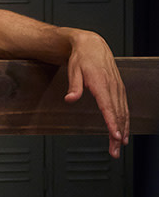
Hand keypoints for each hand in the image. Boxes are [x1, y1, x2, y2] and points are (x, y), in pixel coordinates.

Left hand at [64, 30, 128, 158]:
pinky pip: (124, 107)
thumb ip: (74, 86)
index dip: (112, 123)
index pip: (108, 107)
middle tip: (115, 151)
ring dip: (123, 130)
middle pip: (117, 114)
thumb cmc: (81, 58)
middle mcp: (112, 86)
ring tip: (119, 146)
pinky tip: (123, 131)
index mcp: (101, 83)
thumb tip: (70, 99)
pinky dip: (125, 121)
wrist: (92, 45)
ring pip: (123, 112)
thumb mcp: (73, 70)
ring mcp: (117, 87)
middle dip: (117, 134)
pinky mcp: (119, 88)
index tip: (115, 136)